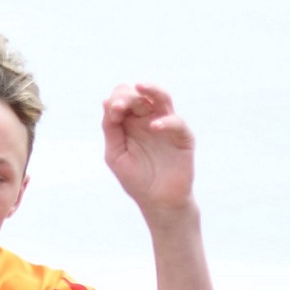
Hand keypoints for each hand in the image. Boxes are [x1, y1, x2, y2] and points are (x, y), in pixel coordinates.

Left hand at [101, 83, 196, 213]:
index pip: (124, 99)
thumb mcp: (115, 155)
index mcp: (131, 122)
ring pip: (162, 98)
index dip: (117, 100)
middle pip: (140, 95)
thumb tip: (106, 102)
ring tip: (141, 87)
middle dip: (128, 97)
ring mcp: (167, 125)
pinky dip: (166, 122)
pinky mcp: (183, 137)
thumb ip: (110, 130)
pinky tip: (154, 127)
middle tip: (118, 108)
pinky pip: (176, 123)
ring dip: (151, 90)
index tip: (112, 113)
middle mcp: (149, 119)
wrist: (158, 202)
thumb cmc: (136, 179)